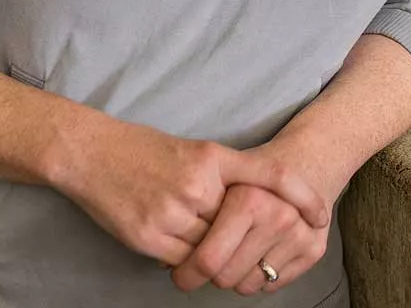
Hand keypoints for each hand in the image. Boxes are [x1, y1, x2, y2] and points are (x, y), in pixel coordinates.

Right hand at [45, 119, 329, 268]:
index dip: (302, 195)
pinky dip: (190, 259)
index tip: (321, 212)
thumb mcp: (192, 151)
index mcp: (213, 157)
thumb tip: (253, 208)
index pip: (272, 174)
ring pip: (215, 247)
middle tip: (256, 241)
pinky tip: (181, 247)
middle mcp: (198, 184)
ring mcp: (173, 212)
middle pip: (242, 223)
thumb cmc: (142, 149)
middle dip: (248, 235)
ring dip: (216, 251)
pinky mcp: (150, 237)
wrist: (89, 153)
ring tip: (209, 241)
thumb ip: (222, 177)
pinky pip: (186, 261)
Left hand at [171, 182, 331, 294]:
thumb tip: (164, 260)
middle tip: (206, 262)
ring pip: (247, 286)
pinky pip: (270, 285)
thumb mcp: (219, 181)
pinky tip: (258, 253)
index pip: (208, 260)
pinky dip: (259, 276)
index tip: (179, 272)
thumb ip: (192, 215)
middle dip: (210, 275)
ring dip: (235, 276)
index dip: (186, 272)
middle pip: (225, 278)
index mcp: (249, 199)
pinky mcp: (315, 249)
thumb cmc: (253, 173)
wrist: (306, 160)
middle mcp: (278, 217)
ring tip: (235, 252)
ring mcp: (299, 235)